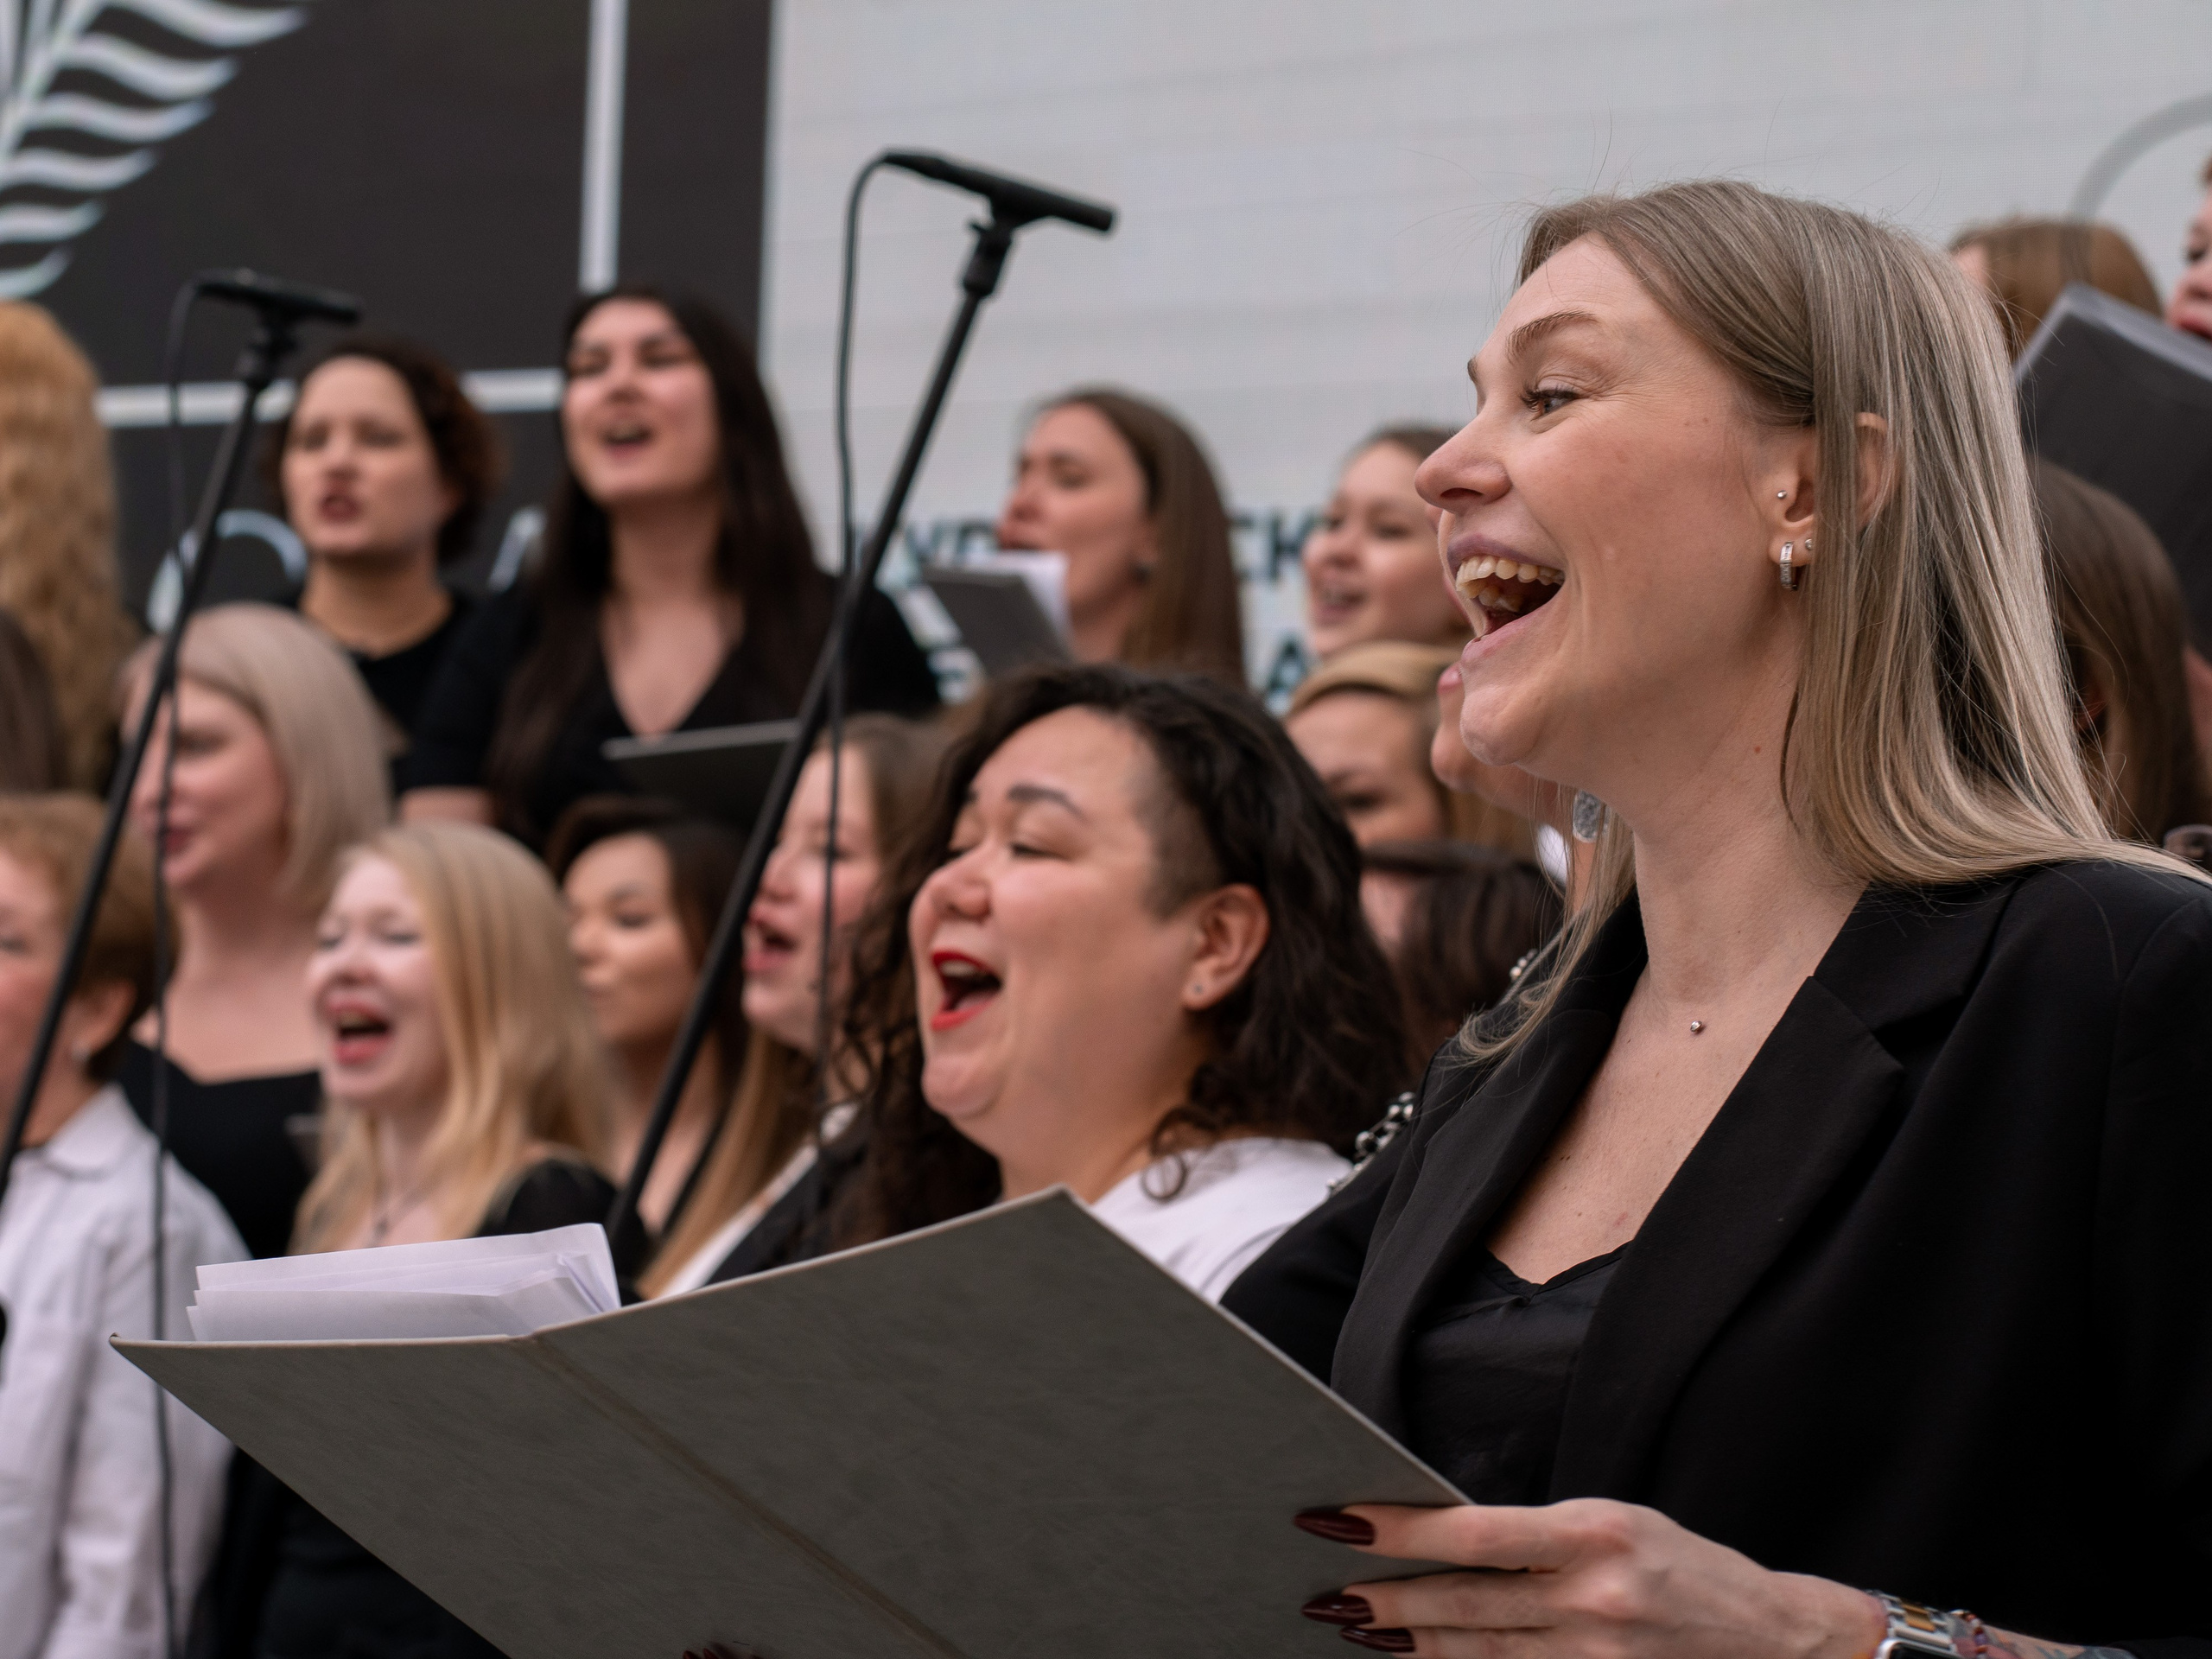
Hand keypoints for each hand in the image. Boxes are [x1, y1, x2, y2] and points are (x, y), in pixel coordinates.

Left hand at [1294, 1500, 1882, 1656]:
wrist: (1773, 1641)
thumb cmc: (1682, 1566)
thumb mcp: (1616, 1522)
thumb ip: (1537, 1535)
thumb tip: (1444, 1538)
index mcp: (1596, 1533)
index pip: (1474, 1532)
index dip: (1400, 1529)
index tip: (1339, 1519)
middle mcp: (1595, 1598)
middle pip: (1464, 1603)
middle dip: (1385, 1599)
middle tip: (1325, 1592)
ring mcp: (1598, 1656)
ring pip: (1479, 1652)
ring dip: (1410, 1641)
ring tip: (1355, 1625)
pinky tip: (1420, 1658)